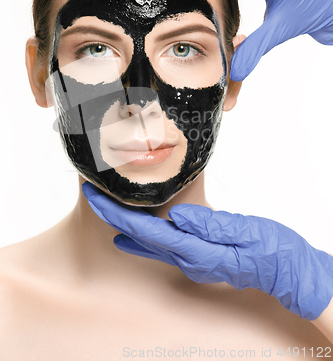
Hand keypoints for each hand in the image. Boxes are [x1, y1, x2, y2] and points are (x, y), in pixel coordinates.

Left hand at [82, 181, 332, 320]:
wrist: (290, 272)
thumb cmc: (274, 251)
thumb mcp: (247, 232)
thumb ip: (212, 226)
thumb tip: (177, 218)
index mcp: (198, 252)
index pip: (147, 231)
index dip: (117, 214)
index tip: (95, 197)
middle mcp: (189, 260)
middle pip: (140, 236)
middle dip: (113, 216)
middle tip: (92, 193)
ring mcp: (193, 260)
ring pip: (148, 241)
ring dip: (124, 222)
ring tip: (106, 204)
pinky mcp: (199, 255)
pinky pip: (161, 243)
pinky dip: (142, 233)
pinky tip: (131, 230)